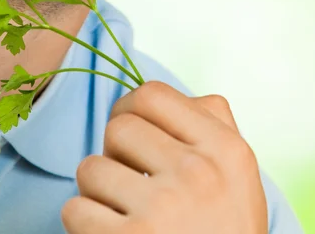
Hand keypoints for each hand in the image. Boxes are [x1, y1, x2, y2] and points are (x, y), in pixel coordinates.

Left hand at [61, 81, 267, 233]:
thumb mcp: (239, 177)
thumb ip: (212, 125)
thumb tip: (156, 95)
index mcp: (226, 150)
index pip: (152, 94)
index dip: (130, 108)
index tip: (131, 134)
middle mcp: (198, 174)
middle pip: (118, 128)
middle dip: (114, 153)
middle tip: (131, 183)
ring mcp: (163, 210)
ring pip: (90, 168)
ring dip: (97, 192)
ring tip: (124, 215)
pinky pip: (75, 210)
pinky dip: (84, 224)